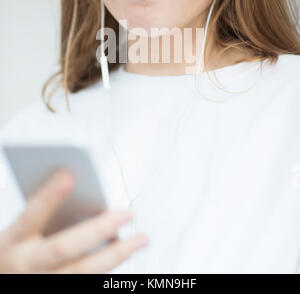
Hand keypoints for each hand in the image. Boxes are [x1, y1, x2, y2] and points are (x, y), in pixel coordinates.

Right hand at [0, 168, 147, 272]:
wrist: (6, 279)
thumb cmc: (17, 250)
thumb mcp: (18, 232)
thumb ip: (44, 214)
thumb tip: (82, 192)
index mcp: (12, 240)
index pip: (30, 216)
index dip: (48, 197)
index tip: (69, 175)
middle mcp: (25, 265)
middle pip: (62, 248)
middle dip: (96, 230)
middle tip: (125, 213)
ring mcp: (42, 283)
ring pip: (81, 271)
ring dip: (115, 255)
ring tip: (141, 238)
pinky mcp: (56, 291)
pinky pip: (86, 281)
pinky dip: (108, 268)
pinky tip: (125, 253)